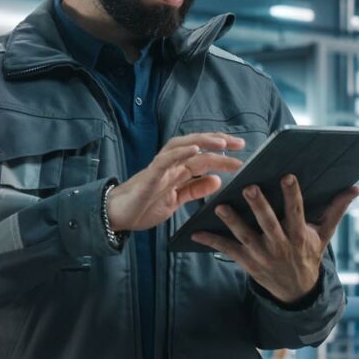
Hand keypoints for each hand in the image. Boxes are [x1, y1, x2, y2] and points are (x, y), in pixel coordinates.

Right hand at [107, 133, 244, 231]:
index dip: (222, 152)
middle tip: (240, 144)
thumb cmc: (144, 206)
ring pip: (182, 147)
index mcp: (177, 171)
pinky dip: (179, 152)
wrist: (116, 216)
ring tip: (221, 142)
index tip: (241, 151)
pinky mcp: (149, 176)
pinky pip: (165, 161)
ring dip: (202, 142)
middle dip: (218, 142)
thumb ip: (195, 190)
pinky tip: (194, 149)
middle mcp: (170, 165)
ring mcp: (159, 169)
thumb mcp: (176, 201)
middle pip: (196, 146)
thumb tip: (217, 180)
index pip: (203, 156)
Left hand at [192, 175, 358, 303]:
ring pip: (245, 236)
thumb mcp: (324, 234)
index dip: (292, 195)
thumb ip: (335, 209)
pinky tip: (196, 231)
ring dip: (232, 221)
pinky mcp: (246, 262)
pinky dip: (211, 241)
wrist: (297, 292)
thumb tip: (355, 188)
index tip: (288, 175)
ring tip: (220, 206)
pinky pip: (227, 250)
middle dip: (259, 206)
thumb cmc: (309, 254)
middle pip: (269, 223)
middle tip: (249, 187)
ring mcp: (261, 255)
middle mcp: (280, 246)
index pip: (297, 212)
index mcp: (299, 236)